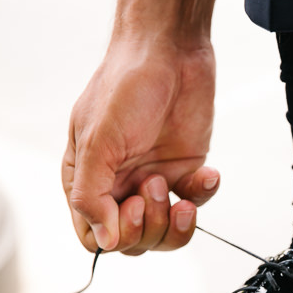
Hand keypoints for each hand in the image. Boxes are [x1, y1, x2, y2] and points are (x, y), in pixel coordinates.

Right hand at [61, 0, 218, 254]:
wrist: (169, 51)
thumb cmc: (124, 85)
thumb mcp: (98, 140)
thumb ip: (92, 194)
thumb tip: (103, 240)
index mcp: (86, 180)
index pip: (93, 235)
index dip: (114, 234)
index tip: (130, 207)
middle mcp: (118, 185)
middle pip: (132, 241)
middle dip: (147, 224)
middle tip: (153, 184)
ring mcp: (152, 180)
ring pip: (164, 232)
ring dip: (174, 221)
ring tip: (174, 186)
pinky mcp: (184, 171)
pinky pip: (195, 203)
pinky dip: (203, 194)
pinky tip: (205, 173)